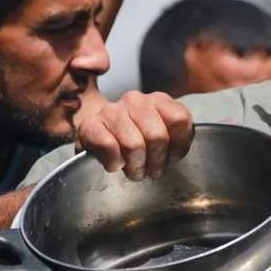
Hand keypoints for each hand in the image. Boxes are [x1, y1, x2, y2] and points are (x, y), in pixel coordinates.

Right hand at [76, 91, 193, 180]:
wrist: (100, 137)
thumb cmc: (137, 141)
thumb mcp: (164, 137)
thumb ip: (177, 139)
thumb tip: (177, 153)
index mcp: (159, 101)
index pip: (179, 119)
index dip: (178, 146)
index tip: (171, 157)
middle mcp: (136, 101)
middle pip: (157, 136)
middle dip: (156, 162)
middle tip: (151, 170)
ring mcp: (112, 110)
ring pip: (134, 145)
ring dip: (136, 166)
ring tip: (135, 169)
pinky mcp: (90, 124)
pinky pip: (109, 147)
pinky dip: (115, 163)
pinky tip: (116, 163)